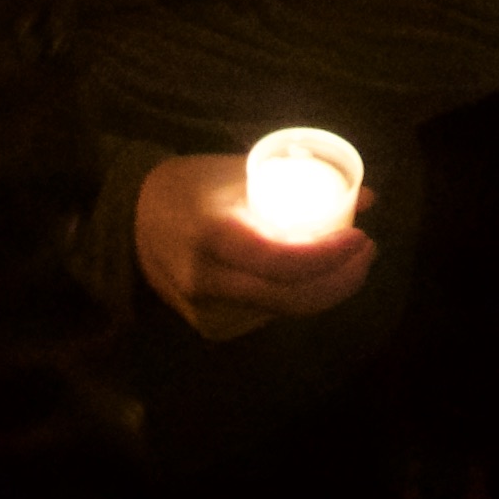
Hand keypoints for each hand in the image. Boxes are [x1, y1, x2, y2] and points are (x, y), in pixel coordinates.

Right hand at [134, 143, 382, 341]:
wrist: (130, 223)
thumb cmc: (189, 186)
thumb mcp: (238, 171)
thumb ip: (300, 182)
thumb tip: (368, 198)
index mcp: (212, 234)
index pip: (280, 261)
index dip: (328, 257)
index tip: (362, 238)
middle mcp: (206, 280)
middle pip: (289, 299)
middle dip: (339, 281)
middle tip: (366, 254)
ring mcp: (205, 310)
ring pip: (281, 311)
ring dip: (321, 289)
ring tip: (346, 259)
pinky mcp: (208, 327)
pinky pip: (264, 315)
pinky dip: (292, 296)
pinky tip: (307, 276)